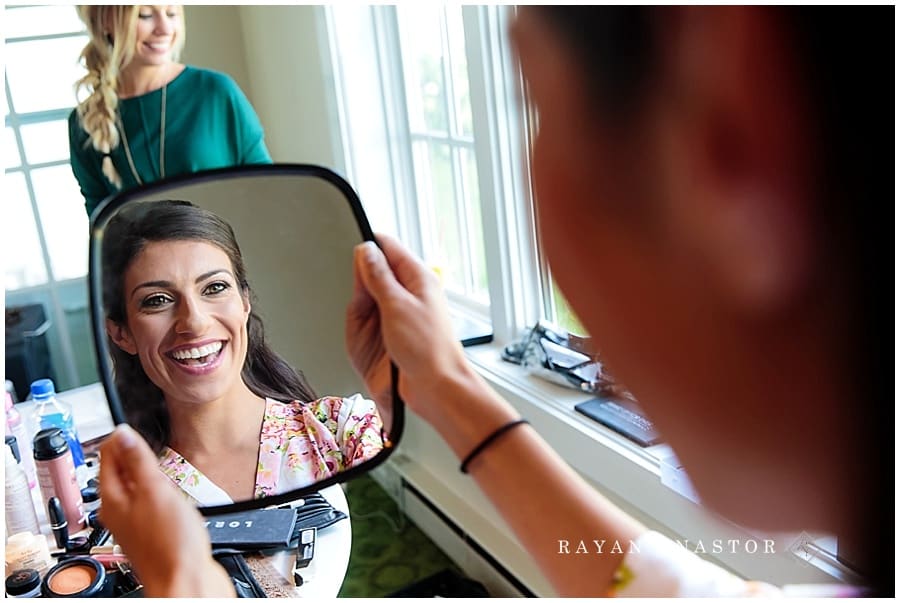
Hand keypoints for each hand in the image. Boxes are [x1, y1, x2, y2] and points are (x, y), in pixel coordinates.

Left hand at [99, 425, 234, 597]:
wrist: (186, 581)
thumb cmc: (170, 543)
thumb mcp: (155, 490)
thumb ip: (139, 461)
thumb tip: (122, 433)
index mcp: (113, 498)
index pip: (108, 456)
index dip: (122, 437)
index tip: (136, 424)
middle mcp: (120, 512)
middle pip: (121, 472)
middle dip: (135, 455)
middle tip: (148, 441)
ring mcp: (136, 524)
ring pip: (137, 489)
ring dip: (149, 475)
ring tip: (161, 465)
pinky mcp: (153, 534)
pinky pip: (151, 505)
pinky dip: (160, 494)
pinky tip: (173, 496)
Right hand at [345, 234, 473, 424]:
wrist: (435, 388)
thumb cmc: (427, 350)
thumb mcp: (396, 306)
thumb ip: (378, 276)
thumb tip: (366, 251)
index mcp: (417, 277)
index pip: (388, 247)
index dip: (368, 247)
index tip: (351, 253)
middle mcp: (409, 291)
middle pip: (376, 270)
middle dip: (362, 281)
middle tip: (364, 299)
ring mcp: (399, 311)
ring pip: (369, 295)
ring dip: (362, 304)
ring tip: (369, 323)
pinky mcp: (392, 330)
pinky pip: (369, 316)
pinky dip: (362, 321)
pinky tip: (365, 333)